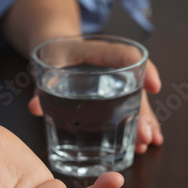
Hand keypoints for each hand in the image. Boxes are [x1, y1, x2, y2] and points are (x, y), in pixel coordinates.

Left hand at [28, 39, 163, 153]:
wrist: (56, 44)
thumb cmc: (54, 54)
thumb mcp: (45, 66)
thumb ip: (39, 87)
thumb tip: (34, 108)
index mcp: (96, 50)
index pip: (123, 54)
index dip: (142, 69)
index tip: (153, 87)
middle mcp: (111, 65)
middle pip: (133, 87)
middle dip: (142, 112)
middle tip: (144, 135)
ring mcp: (114, 79)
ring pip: (135, 100)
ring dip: (143, 122)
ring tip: (147, 142)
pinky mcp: (112, 91)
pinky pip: (129, 107)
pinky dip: (136, 123)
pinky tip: (144, 142)